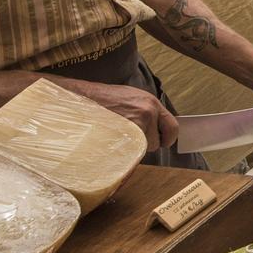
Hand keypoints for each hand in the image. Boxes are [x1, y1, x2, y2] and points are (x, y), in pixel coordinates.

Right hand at [51, 77, 177, 150]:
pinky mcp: (122, 137)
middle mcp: (147, 112)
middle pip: (156, 142)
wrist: (79, 98)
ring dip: (132, 148)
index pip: (173, 126)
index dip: (167, 137)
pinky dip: (123, 153)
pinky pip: (130, 154)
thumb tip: (155, 128)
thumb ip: (146, 111)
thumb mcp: (130, 98)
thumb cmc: (101, 99)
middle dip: (145, 144)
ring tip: (115, 135)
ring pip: (142, 150)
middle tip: (127, 136)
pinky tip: (111, 143)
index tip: (161, 142)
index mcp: (151, 102)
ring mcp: (135, 125)